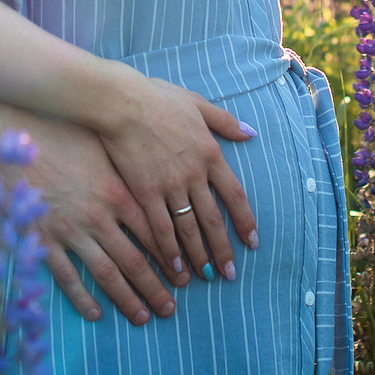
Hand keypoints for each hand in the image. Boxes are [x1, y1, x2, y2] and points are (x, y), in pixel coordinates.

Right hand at [6, 116, 176, 324]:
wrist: (14, 133)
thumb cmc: (62, 132)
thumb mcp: (103, 148)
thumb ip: (128, 172)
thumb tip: (159, 185)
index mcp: (117, 192)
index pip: (153, 234)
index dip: (171, 258)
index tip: (184, 275)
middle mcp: (98, 216)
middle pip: (135, 261)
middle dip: (156, 288)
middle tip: (170, 309)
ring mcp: (69, 230)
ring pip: (106, 274)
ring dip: (127, 299)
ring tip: (143, 317)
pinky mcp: (42, 239)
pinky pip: (67, 276)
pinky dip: (82, 298)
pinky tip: (96, 314)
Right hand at [90, 68, 259, 285]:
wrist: (122, 102)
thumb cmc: (157, 98)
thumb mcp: (197, 103)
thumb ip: (224, 121)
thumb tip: (250, 133)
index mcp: (210, 154)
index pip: (235, 196)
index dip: (244, 221)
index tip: (252, 242)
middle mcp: (194, 174)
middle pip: (213, 220)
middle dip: (223, 249)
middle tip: (229, 274)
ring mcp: (169, 185)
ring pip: (189, 229)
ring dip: (198, 255)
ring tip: (204, 276)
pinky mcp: (144, 192)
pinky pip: (161, 228)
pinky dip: (169, 249)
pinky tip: (173, 266)